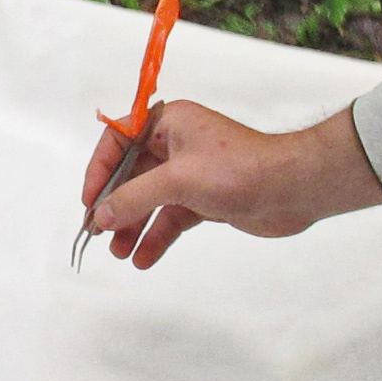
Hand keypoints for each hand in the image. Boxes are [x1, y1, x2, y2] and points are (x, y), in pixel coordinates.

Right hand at [80, 103, 381, 269]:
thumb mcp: (177, 181)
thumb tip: (99, 216)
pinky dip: (157, 236)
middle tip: (96, 234)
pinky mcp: (206, 198)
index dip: (99, 170)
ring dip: (133, 225)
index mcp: (168, 122)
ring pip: (151, 199)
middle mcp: (177, 143)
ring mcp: (191, 172)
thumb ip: (133, 198)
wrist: (292, 189)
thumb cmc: (237, 170)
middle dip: (115, 205)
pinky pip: (171, 216)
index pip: (118, 139)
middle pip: (132, 174)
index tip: (89, 202)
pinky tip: (144, 258)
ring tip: (118, 253)